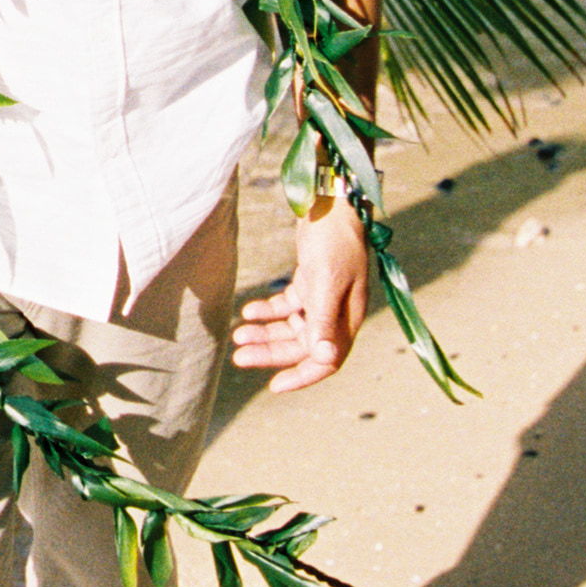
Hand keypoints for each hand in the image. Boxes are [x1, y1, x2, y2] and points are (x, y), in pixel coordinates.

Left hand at [232, 199, 369, 392]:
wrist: (332, 200)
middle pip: (302, 345)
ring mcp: (322, 297)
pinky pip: (287, 306)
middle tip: (238, 356)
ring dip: (265, 333)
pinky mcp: (309, 281)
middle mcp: (337, 312)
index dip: (302, 376)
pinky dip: (268, 311)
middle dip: (271, 352)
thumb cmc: (335, 238)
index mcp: (348, 318)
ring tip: (237, 335)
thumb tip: (325, 358)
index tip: (274, 386)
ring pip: (291, 327)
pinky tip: (248, 311)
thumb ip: (324, 319)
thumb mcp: (327, 280)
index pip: (328, 360)